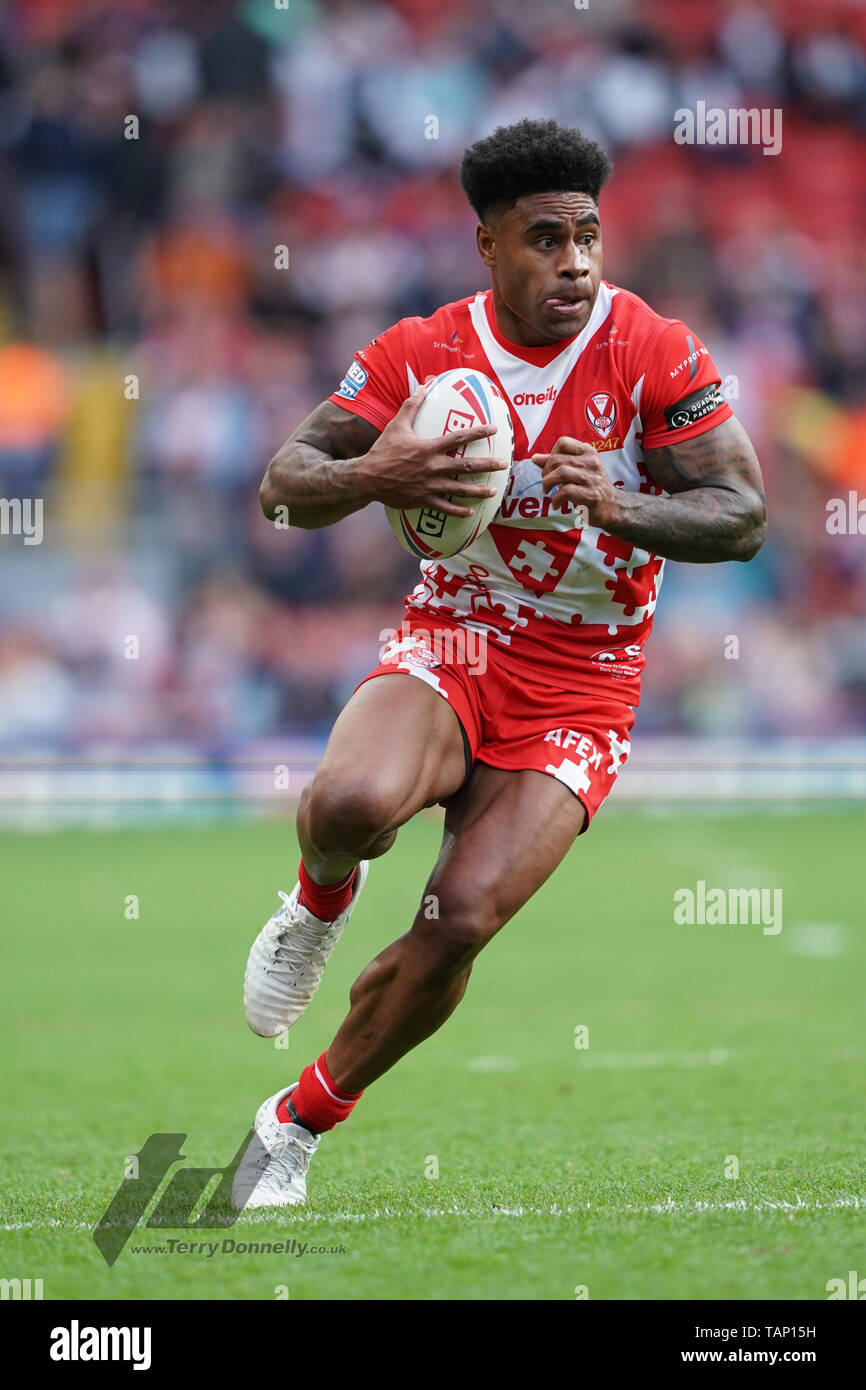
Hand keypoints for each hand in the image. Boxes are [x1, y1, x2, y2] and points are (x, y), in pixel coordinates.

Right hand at [359, 386, 508, 517]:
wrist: (367, 478)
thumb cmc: (383, 450)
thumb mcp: (397, 425)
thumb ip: (412, 405)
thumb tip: (424, 384)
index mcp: (428, 448)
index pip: (458, 438)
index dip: (478, 432)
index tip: (494, 429)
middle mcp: (432, 467)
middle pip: (465, 466)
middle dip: (487, 465)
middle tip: (503, 464)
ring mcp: (429, 486)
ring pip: (459, 489)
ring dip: (478, 491)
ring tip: (493, 491)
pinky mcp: (423, 500)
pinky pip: (444, 507)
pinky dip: (458, 511)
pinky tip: (471, 512)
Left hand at [531, 436, 620, 527]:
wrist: (613, 506)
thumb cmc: (591, 486)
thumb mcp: (576, 470)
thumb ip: (556, 462)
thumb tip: (535, 458)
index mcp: (588, 452)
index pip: (563, 442)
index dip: (551, 454)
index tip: (550, 468)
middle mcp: (591, 462)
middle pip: (557, 460)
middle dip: (546, 473)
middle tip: (547, 484)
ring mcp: (592, 478)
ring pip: (561, 473)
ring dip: (548, 484)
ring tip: (548, 492)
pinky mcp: (591, 494)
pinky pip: (566, 491)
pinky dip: (556, 499)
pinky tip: (556, 504)